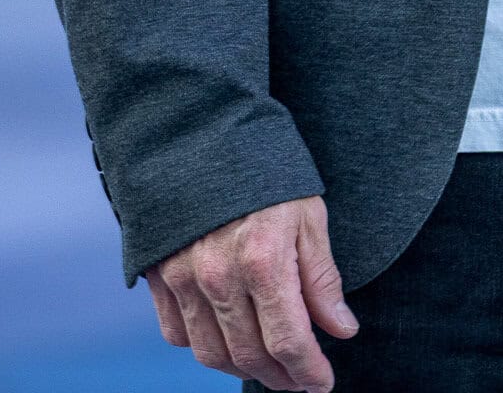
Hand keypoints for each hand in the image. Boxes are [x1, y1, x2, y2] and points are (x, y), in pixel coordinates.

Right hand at [145, 194, 356, 390]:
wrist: (203, 135)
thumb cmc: (265, 173)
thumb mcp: (309, 215)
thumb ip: (322, 279)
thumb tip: (343, 330)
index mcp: (263, 259)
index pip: (289, 341)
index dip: (309, 371)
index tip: (323, 383)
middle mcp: (219, 276)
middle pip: (250, 356)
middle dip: (281, 377)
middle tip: (301, 379)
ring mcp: (183, 279)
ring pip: (212, 354)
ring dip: (244, 370)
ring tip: (269, 366)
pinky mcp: (159, 277)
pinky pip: (178, 334)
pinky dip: (204, 347)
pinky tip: (228, 339)